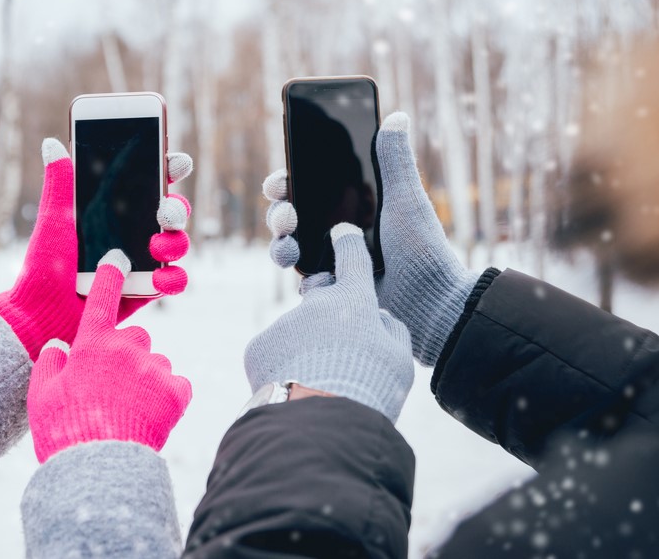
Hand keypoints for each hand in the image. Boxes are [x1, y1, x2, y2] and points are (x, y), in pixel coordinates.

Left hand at [0, 138, 192, 358]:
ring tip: (157, 246)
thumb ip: (60, 183)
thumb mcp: (54, 220)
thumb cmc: (45, 264)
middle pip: (171, 213)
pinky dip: (173, 279)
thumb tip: (52, 144)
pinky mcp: (144, 291)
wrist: (41, 313)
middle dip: (177, 208)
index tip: (175, 163)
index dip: (168, 170)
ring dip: (177, 242)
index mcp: (113, 212)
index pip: (148, 184)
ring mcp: (142, 262)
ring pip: (177, 244)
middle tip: (164, 212)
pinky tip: (160, 279)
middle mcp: (132, 234)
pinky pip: (172, 282)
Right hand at [27, 250, 191, 463]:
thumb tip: (57, 347)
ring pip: (154, 362)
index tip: (116, 261)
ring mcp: (154, 368)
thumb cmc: (64, 431)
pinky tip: (150, 415)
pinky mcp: (176, 392)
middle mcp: (127, 348)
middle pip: (134, 337)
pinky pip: (176, 384)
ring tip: (128, 410)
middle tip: (111, 386)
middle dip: (125, 355)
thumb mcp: (41, 396)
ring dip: (145, 378)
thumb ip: (49, 364)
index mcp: (92, 344)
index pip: (102, 300)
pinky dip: (167, 395)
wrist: (100, 467)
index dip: (109, 278)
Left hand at [244, 223, 412, 421]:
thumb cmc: (370, 391)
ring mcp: (283, 323)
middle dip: (326, 311)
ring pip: (295, 332)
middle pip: (319, 295)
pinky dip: (282, 368)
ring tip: (318, 385)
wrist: (320, 426)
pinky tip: (295, 390)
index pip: (352, 259)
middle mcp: (315, 303)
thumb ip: (391, 330)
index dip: (349, 245)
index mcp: (354, 301)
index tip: (343, 234)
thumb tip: (380, 317)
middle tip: (336, 346)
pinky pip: (273, 352)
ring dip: (304, 351)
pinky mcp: (258, 346)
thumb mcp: (400, 361)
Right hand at [262, 112, 478, 367]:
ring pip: (288, 249)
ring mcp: (331, 262)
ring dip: (280, 247)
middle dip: (279, 214)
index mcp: (350, 207)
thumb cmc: (423, 250)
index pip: (306, 188)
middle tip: (288, 217)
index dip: (286, 182)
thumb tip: (398, 115)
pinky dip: (303, 280)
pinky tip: (314, 279)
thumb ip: (395, 161)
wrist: (433, 305)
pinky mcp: (331, 293)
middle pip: (290, 217)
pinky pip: (304, 284)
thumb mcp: (406, 201)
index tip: (279, 182)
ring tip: (289, 250)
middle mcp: (336, 232)